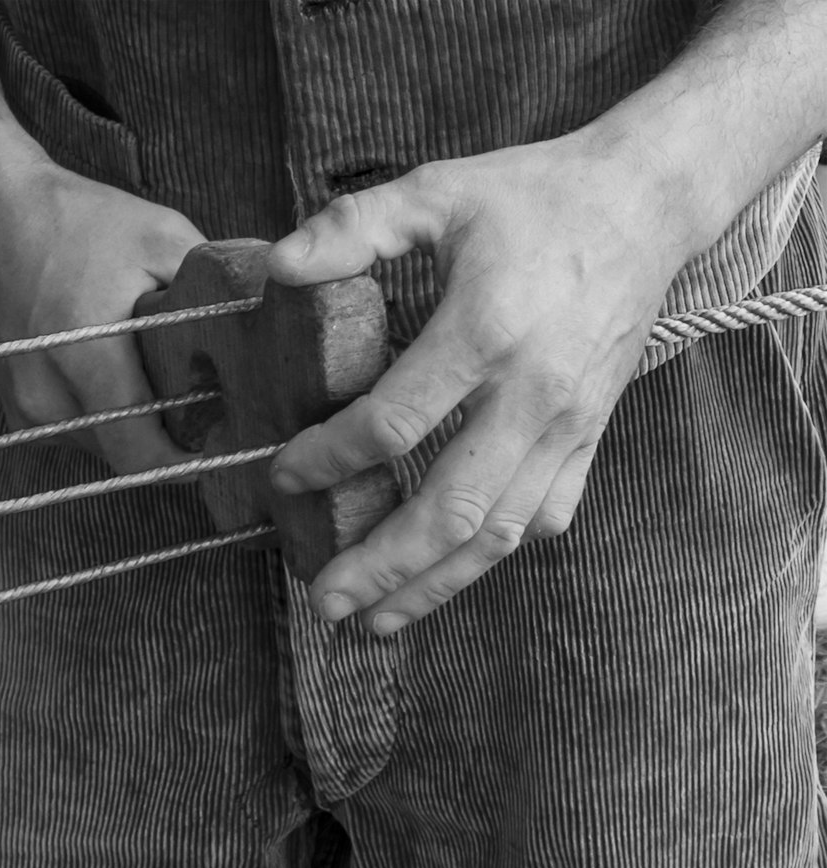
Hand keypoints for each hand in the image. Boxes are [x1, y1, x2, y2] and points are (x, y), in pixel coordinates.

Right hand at [0, 163, 205, 472]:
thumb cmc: (78, 220)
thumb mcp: (161, 236)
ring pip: (101, 449)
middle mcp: (47, 397)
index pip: (143, 454)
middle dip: (171, 449)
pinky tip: (130, 388)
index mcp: (87, 359)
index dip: (189, 465)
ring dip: (138, 436)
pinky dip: (108, 422)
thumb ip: (213, 284)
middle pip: (127, 458)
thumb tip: (264, 316)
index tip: (225, 451)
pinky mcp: (14, 405)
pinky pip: (76, 433)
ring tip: (172, 400)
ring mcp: (24, 406)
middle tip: (211, 424)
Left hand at [267, 136, 690, 633]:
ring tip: (377, 620)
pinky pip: (545, 515)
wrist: (646, 207)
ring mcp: (568, 426)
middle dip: (382, 566)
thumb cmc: (537, 197)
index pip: (392, 423)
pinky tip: (452, 571)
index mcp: (485, 332)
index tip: (284, 476)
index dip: (328, 459)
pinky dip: (495, 551)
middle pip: (450, 509)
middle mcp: (531, 395)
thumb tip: (278, 266)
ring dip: (436, 584)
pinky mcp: (591, 438)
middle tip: (325, 603)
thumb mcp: (440, 190)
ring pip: (500, 532)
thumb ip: (355, 226)